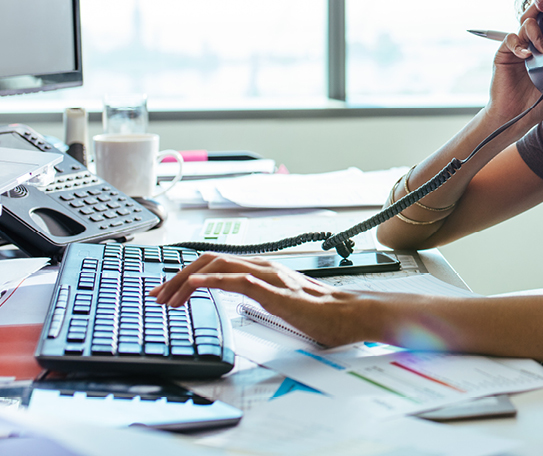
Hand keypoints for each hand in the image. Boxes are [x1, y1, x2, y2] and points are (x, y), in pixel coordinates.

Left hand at [149, 253, 371, 347]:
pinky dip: (213, 280)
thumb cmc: (323, 313)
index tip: (167, 290)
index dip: (187, 274)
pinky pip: (239, 281)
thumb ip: (262, 298)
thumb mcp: (281, 304)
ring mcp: (269, 277)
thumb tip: (243, 304)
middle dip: (178, 276)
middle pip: (211, 260)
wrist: (351, 315)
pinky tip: (195, 285)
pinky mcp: (275, 292)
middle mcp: (263, 267)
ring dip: (187, 280)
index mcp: (263, 270)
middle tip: (157, 295)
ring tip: (168, 295)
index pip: (217, 263)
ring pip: (220, 265)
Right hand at [485, 7, 542, 123]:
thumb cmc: (534, 104)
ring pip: (526, 25)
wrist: (515, 117)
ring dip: (536, 34)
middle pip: (539, 21)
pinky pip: (510, 39)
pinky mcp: (503, 55)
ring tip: (542, 50)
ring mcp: (517, 50)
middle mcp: (531, 48)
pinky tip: (526, 56)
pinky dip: (519, 44)